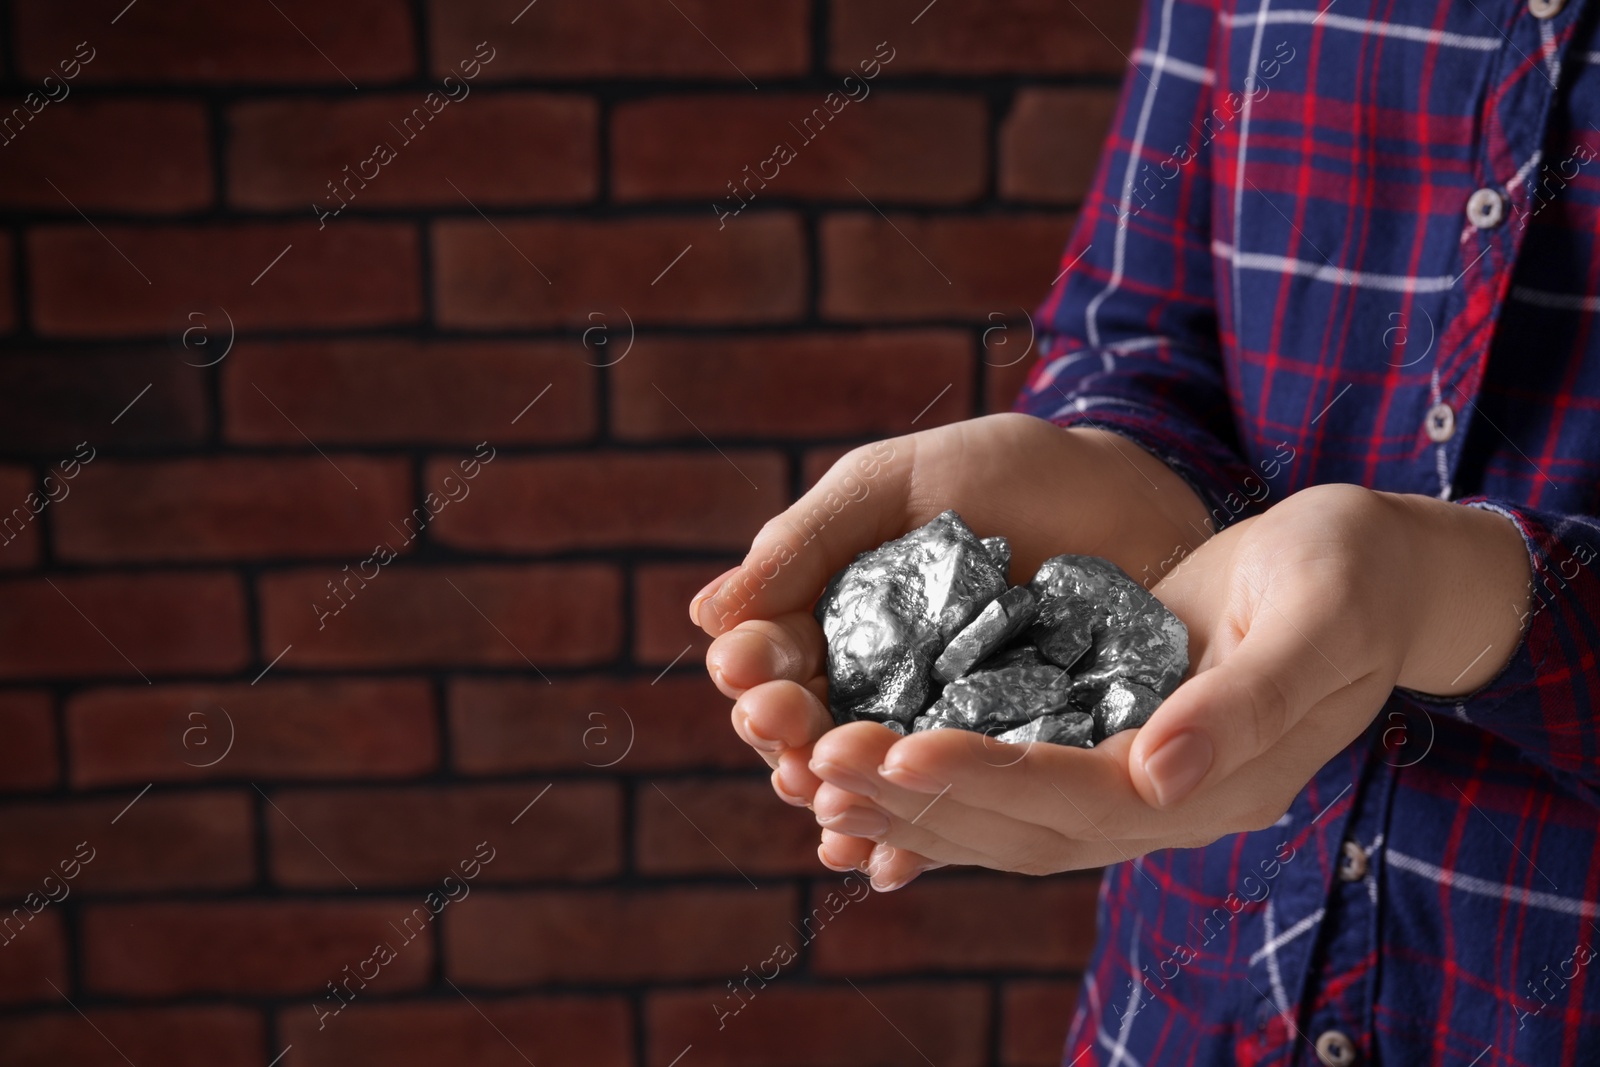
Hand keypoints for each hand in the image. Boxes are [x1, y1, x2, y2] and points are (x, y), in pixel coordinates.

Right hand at [691, 414, 1213, 879]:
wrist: (1135, 499)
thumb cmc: (1010, 474)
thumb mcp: (895, 486)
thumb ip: (805, 542)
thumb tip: (705, 615)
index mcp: (836, 619)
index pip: (772, 660)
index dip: (754, 669)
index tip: (743, 669)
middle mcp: (876, 686)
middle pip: (808, 734)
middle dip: (787, 737)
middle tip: (782, 729)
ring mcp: (937, 734)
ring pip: (869, 784)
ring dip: (840, 797)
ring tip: (830, 797)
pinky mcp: (1004, 771)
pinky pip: (949, 819)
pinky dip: (911, 846)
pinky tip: (887, 863)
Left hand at [797, 482, 1531, 889]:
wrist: (1369, 577)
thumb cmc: (1352, 577)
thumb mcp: (1320, 620)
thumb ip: (1250, 702)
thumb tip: (1159, 777)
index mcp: (1222, 782)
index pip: (1082, 798)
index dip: (988, 781)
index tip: (895, 753)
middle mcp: (1168, 802)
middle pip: (1025, 826)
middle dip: (919, 802)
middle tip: (816, 764)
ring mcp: (1136, 784)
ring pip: (1007, 820)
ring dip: (912, 805)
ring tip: (814, 774)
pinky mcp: (1106, 746)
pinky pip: (1013, 784)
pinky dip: (942, 783)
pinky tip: (869, 762)